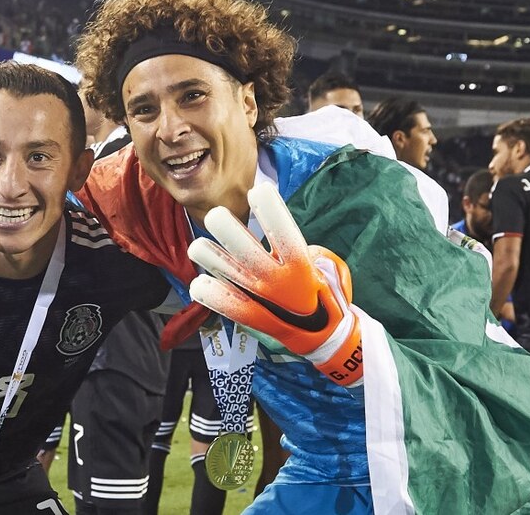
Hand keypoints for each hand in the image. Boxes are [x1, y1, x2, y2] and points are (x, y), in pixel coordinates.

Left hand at [188, 182, 363, 386]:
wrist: (322, 338)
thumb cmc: (325, 293)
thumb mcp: (331, 269)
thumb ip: (313, 255)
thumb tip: (291, 244)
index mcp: (302, 269)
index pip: (286, 236)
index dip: (272, 212)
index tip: (259, 190)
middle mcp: (279, 283)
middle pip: (250, 255)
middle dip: (231, 233)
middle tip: (216, 215)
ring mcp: (263, 300)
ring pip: (232, 277)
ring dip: (211, 260)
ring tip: (198, 246)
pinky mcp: (252, 317)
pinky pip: (229, 307)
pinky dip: (212, 296)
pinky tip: (199, 284)